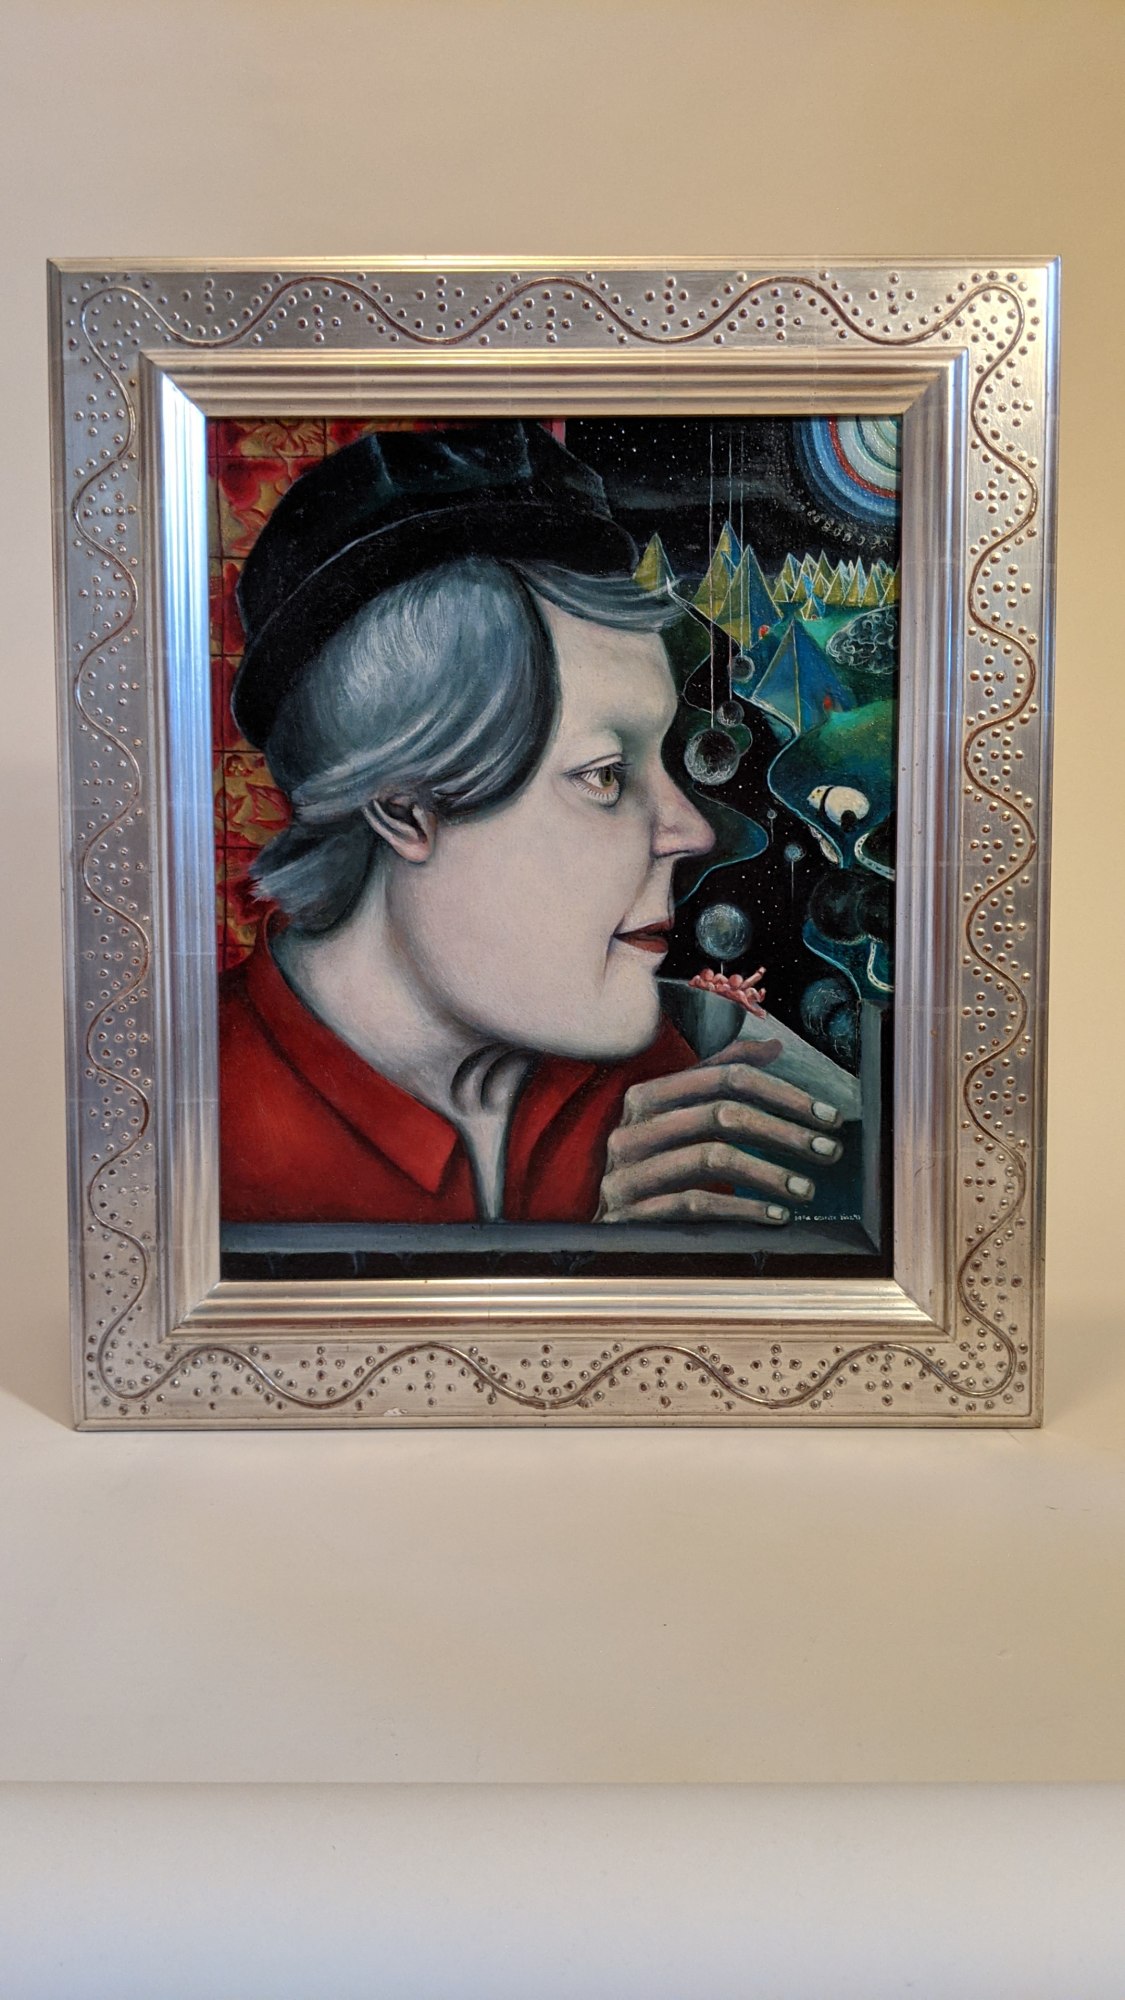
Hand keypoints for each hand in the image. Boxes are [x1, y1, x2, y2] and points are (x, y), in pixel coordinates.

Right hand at [596, 1037, 844, 1224]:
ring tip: (806, 1188)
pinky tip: (774, 1215)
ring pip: (710, 1159)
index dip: (782, 1093)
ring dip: (768, 1173)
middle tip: (828, 1151)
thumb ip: (716, 1077)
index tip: (826, 1115)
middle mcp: (631, 1128)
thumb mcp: (674, 1115)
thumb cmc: (645, 1164)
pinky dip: (741, 1209)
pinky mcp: (629, 1214)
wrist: (589, 1221)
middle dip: (785, 1131)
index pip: (724, 1078)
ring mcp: (626, 1172)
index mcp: (645, 1096)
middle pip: (721, 1115)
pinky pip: (694, 1205)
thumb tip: (773, 1047)